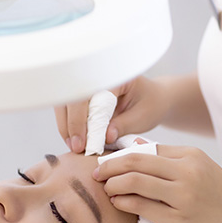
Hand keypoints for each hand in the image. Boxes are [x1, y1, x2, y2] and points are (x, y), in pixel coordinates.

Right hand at [54, 76, 169, 152]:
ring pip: (66, 103)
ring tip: (74, 146)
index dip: (82, 118)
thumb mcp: (143, 117)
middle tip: (76, 147)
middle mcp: (98, 75)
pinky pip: (69, 109)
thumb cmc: (152, 105)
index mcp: (115, 75)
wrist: (155, 99)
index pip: (90, 94)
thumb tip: (104, 137)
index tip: (83, 142)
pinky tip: (74, 140)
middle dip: (71, 124)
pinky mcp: (85, 95)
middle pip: (72, 96)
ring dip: (67, 125)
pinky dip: (69, 125)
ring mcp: (89, 84)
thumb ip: (123, 126)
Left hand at [93, 145, 221, 222]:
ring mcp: (183, 196)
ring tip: (105, 189)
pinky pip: (141, 206)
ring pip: (134, 181)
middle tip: (94, 173)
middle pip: (134, 161)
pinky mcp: (179, 220)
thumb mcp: (201, 170)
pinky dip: (123, 202)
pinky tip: (117, 203)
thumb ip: (168, 158)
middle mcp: (187, 171)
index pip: (144, 149)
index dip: (119, 154)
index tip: (105, 162)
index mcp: (191, 156)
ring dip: (112, 184)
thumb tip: (134, 144)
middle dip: (108, 166)